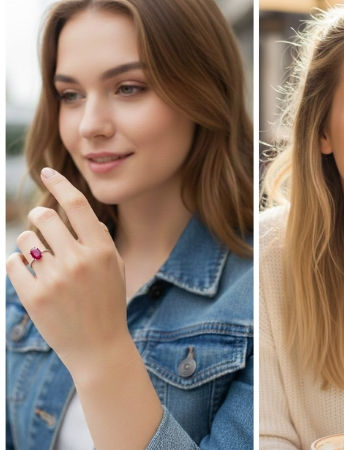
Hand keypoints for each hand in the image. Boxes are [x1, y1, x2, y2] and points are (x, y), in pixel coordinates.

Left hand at [6, 167, 127, 376]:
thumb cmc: (107, 304)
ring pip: (26, 240)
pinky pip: (13, 264)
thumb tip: (76, 211)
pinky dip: (17, 265)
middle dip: (38, 218)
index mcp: (102, 251)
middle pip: (45, 217)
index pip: (77, 205)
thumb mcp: (115, 268)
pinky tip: (29, 275)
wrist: (99, 348)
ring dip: (28, 244)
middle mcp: (79, 261)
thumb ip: (98, 240)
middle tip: (40, 225)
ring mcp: (55, 279)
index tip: (46, 173)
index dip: (59, 184)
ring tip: (39, 260)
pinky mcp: (34, 297)